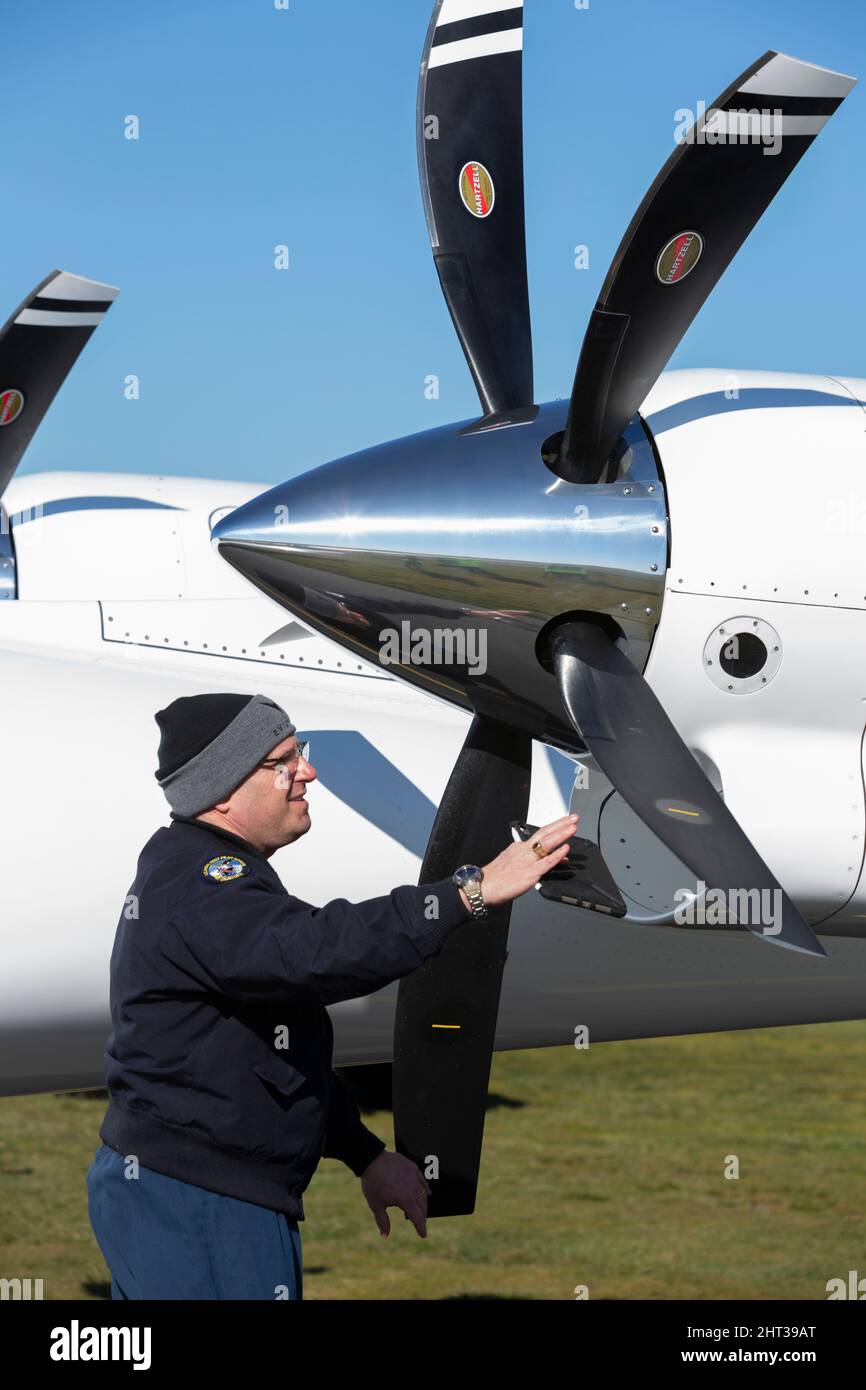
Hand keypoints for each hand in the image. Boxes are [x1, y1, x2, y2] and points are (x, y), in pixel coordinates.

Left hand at [360, 1149, 431, 1238]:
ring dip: (424, 1204)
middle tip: (421, 1224)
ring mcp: (414, 1177)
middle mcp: (413, 1188)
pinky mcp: (413, 1168)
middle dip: (422, 1217)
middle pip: (422, 1206)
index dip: (421, 1228)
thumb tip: (385, 1235)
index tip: (423, 1235)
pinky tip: (428, 1193)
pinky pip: (423, 1180)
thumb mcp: (376, 1205)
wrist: (372, 1160)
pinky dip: (426, 1189)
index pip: (417, 1217)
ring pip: (424, 1194)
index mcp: (405, 1199)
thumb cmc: (372, 1183)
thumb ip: (382, 1221)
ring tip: (422, 1210)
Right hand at [460, 814, 578, 910]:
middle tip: (573, 818)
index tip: (564, 824)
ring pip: (547, 844)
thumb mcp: (512, 864)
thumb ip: (531, 862)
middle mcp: (524, 850)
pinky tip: (565, 849)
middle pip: (545, 833)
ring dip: (562, 834)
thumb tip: (544, 862)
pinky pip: (547, 862)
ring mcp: (528, 860)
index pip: (540, 836)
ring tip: (573, 827)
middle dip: (560, 824)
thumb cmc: (495, 878)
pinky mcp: (530, 873)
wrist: (483, 886)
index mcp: (519, 848)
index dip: (554, 829)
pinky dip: (557, 855)